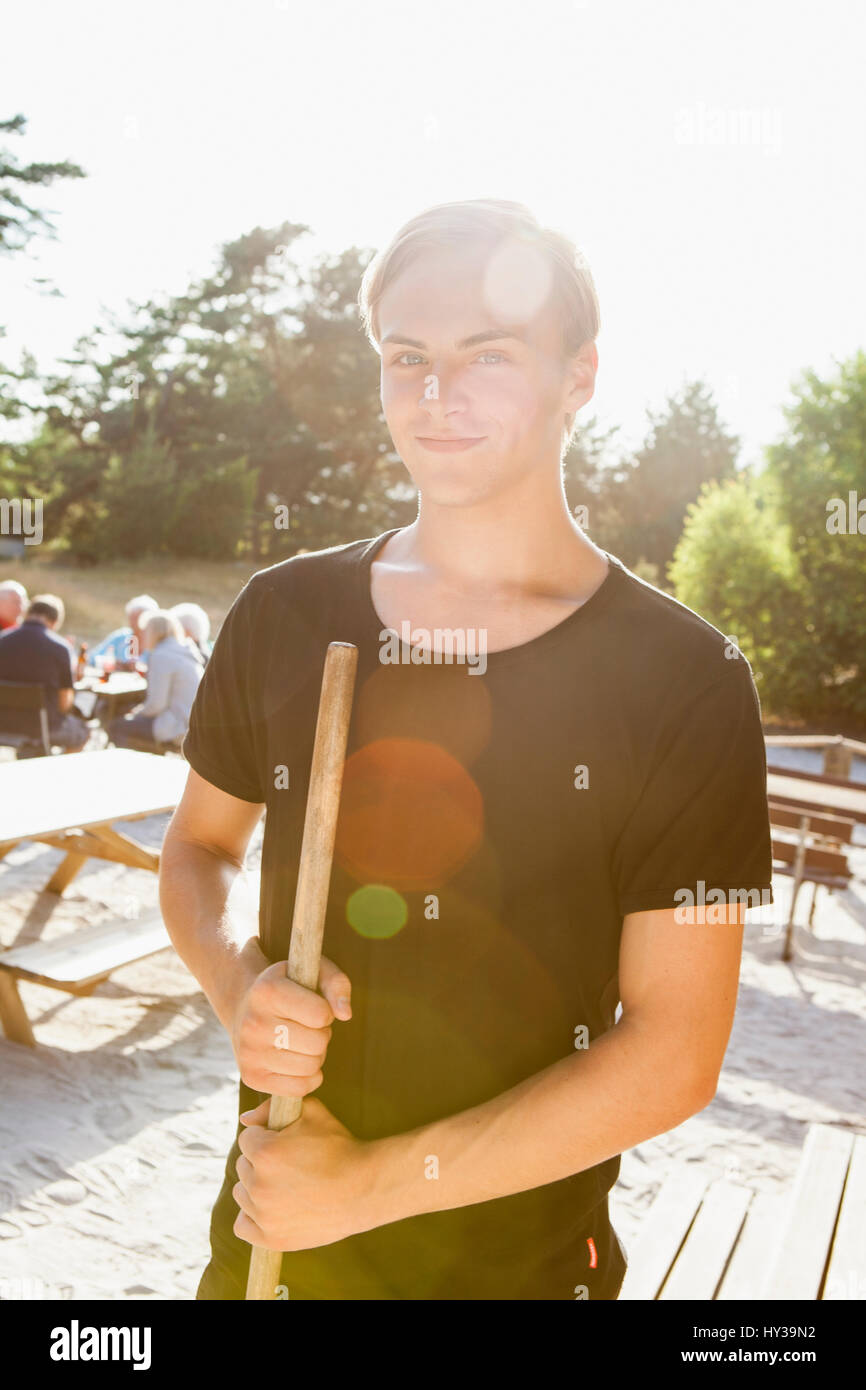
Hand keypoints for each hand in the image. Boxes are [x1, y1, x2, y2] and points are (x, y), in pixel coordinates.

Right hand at [229, 954, 351, 1098]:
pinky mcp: (251, 1077)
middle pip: (317, 1043)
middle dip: (322, 1034)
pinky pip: (300, 1088)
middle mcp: (253, 1023)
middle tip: (308, 1026)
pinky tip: (298, 1060)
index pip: (320, 1014)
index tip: (314, 1006)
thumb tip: (345, 1014)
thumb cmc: (288, 987)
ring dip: (316, 1056)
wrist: (244, 1005)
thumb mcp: (312, 971)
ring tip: (302, 1040)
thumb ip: (337, 984)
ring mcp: (249, 1053)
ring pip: (311, 1067)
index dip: (326, 1012)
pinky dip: (309, 1077)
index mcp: (268, 991)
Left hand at [233, 1096, 372, 1249]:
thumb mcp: (312, 1112)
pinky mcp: (271, 1238)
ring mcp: (264, 1215)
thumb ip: (272, 1107)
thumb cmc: (340, 1147)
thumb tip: (245, 1119)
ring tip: (286, 1185)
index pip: (247, 1138)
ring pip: (242, 1194)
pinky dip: (252, 1217)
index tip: (285, 1143)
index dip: (266, 1136)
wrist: (365, 1189)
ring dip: (257, 1187)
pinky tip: (270, 1208)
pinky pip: (243, 1226)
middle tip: (290, 1164)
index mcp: (265, 1152)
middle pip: (243, 1166)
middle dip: (261, 1161)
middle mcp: (260, 1185)